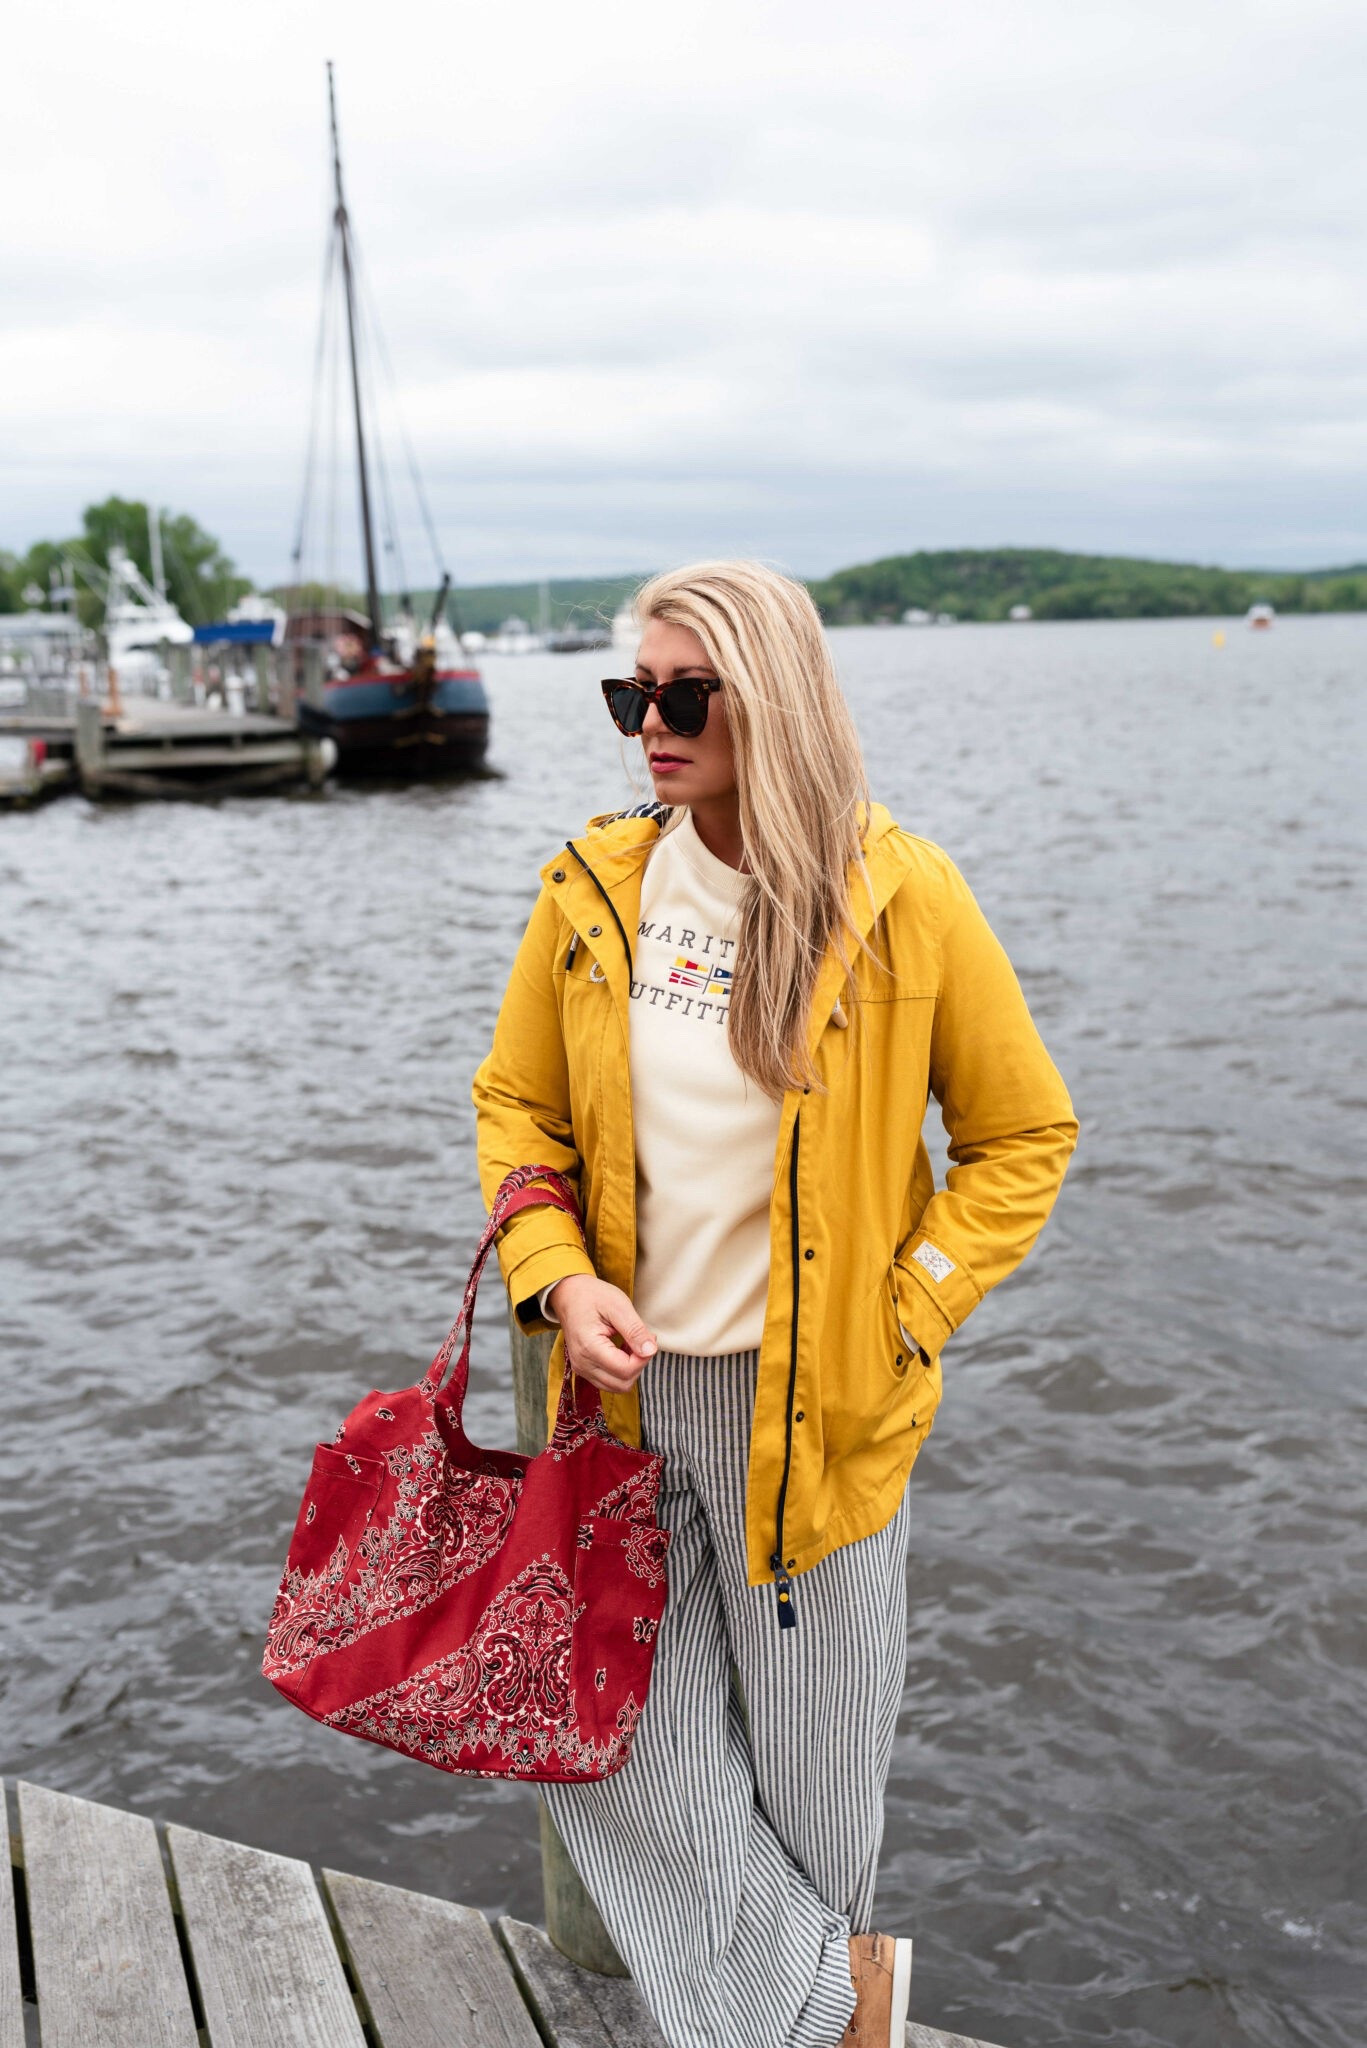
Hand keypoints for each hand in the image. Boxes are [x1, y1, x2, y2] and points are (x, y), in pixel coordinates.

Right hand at [548, 1274, 656, 1393]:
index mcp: (589, 1347)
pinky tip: (622, 1350)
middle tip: (641, 1341)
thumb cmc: (592, 1296)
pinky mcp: (583, 1369)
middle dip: (639, 1365)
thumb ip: (635, 1330)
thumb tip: (650, 1351)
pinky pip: (608, 1381)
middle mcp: (582, 1363)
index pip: (626, 1370)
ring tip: (630, 1344)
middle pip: (623, 1383)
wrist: (568, 1294)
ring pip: (617, 1386)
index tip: (649, 1338)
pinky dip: (620, 1370)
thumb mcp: (618, 1306)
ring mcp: (581, 1368)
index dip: (644, 1358)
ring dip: (630, 1369)